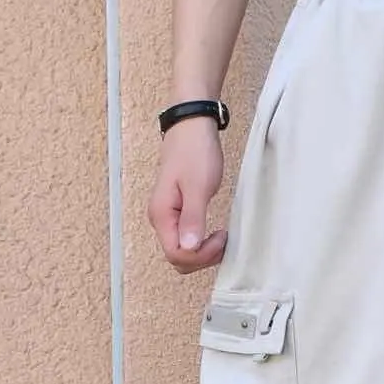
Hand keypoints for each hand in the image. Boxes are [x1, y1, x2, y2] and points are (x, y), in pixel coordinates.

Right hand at [148, 120, 227, 272]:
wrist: (191, 126)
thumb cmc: (194, 151)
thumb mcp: (197, 186)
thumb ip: (192, 218)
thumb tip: (188, 247)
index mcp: (161, 214)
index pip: (175, 255)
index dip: (199, 256)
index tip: (219, 239)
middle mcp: (160, 219)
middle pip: (178, 257)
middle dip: (202, 257)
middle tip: (223, 241)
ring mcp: (168, 216)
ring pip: (182, 250)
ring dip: (202, 252)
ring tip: (221, 238)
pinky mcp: (177, 211)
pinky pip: (186, 238)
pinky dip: (201, 242)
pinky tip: (214, 234)